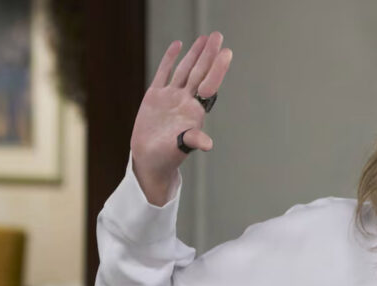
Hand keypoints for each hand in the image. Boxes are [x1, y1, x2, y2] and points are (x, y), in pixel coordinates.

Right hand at [130, 32, 232, 204]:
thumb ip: (193, 140)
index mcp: (194, 110)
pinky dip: (170, 59)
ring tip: (204, 38)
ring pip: (184, 70)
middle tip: (218, 36)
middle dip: (209, 54)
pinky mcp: (155, 96)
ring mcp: (171, 97)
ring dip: (194, 54)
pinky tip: (178, 45)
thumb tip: (207, 144)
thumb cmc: (168, 157)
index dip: (218, 69)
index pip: (209, 84)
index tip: (227, 52)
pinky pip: (164, 73)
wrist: (149, 159)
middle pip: (199, 72)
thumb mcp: (180, 148)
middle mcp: (185, 100)